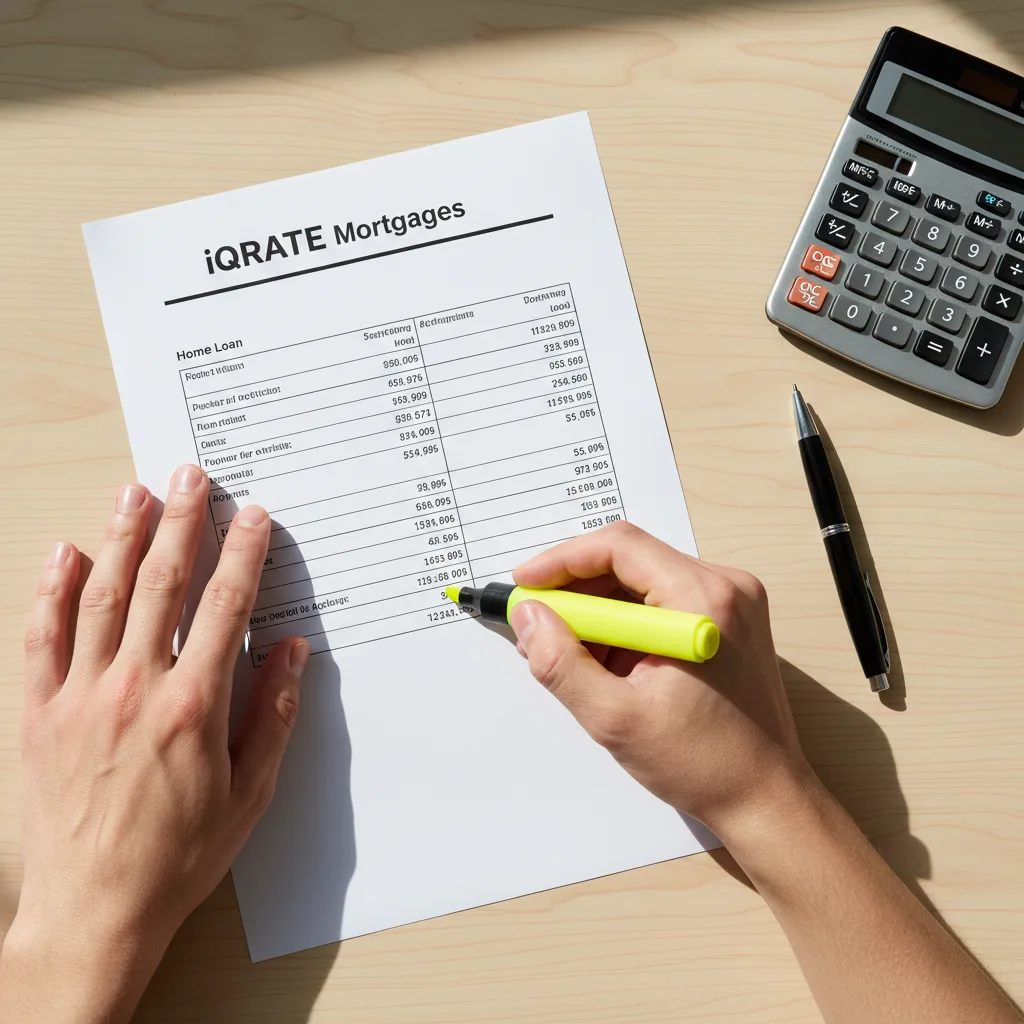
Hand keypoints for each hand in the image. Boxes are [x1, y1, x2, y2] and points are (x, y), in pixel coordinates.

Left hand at [1, 466, 307, 1023]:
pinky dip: (49, 591)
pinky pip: (40, 638)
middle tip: (189, 476)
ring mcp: (80, 698)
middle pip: (160, 586)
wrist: (94, 910)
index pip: (224, 608)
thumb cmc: (178, 856)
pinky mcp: (39, 714)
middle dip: (180, 524)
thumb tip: (289, 653)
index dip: (242, 554)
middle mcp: (133, 689)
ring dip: (120, 538)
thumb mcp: (250, 793)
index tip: (252, 517)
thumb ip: (272, 714)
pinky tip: (61, 553)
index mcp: (191, 707)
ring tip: (135, 493)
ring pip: (100, 597)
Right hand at [509, 521, 808, 837]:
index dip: (563, 560)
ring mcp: (731, 603)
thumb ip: (561, 663)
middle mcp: (725, 588)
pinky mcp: (728, 622)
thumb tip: (529, 617)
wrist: (765, 798)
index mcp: (704, 600)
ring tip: (569, 656)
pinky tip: (605, 663)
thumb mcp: (615, 718)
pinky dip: (626, 625)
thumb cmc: (705, 763)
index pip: (620, 547)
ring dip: (599, 611)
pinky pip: (662, 602)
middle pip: (631, 560)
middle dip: (577, 589)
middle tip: (537, 623)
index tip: (526, 583)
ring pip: (643, 582)